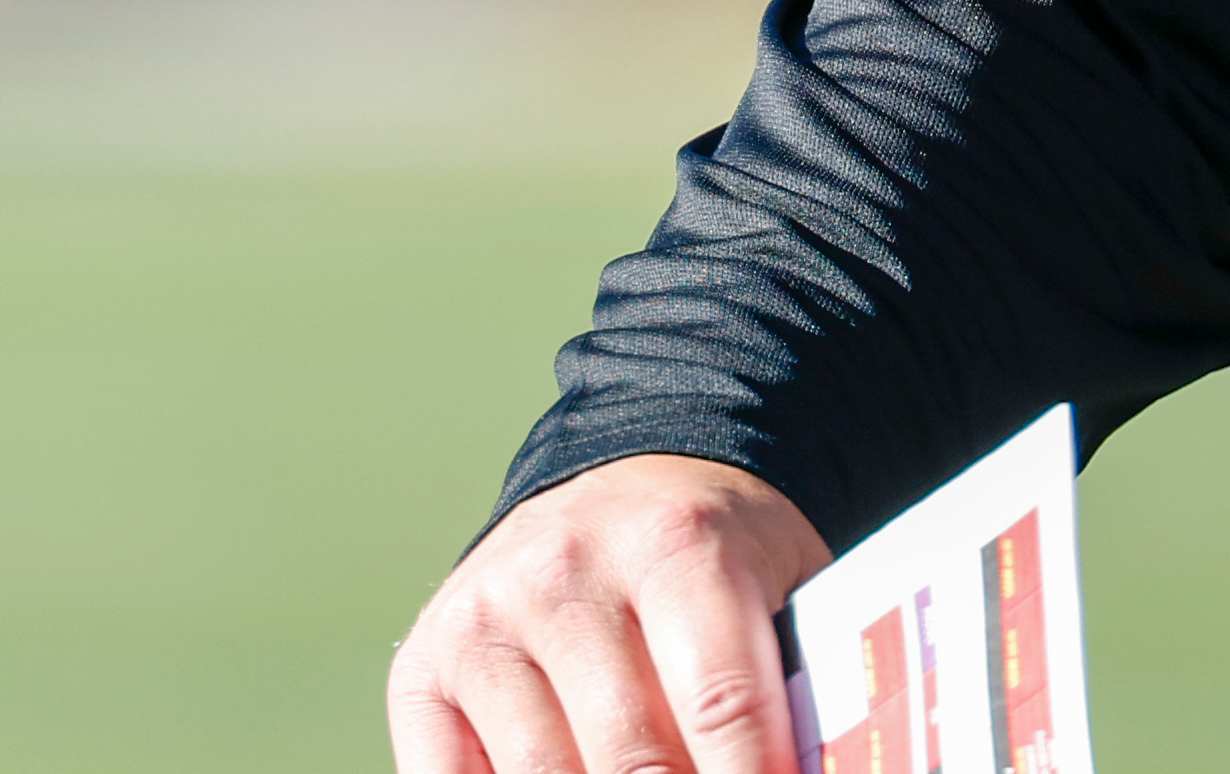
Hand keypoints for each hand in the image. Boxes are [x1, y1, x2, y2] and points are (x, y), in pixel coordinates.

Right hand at [390, 452, 831, 773]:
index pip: (722, 704)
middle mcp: (565, 572)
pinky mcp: (423, 666)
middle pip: (633, 761)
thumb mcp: (779, 587)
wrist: (618, 484)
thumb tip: (807, 770)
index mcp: (675, 542)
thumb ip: (789, 684)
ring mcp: (483, 619)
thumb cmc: (717, 558)